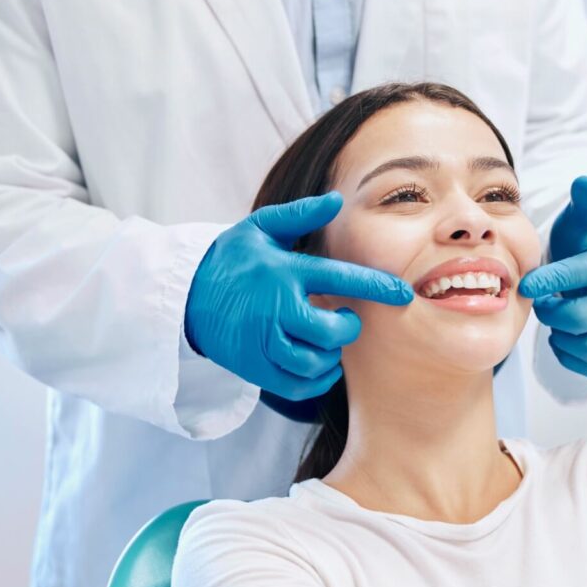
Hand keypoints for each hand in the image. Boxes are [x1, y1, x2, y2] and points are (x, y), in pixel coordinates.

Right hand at [184, 192, 412, 400]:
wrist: (183, 296)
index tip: (403, 294)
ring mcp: (262, 342)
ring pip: (314, 362)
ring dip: (332, 356)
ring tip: (329, 341)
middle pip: (330, 331)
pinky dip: (317, 380)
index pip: (340, 278)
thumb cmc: (231, 259)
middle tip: (345, 319)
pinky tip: (320, 364)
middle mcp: (274, 309)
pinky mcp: (253, 367)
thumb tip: (337, 201)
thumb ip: (300, 215)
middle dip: (348, 327)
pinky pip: (296, 386)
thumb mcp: (260, 228)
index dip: (376, 287)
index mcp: (283, 272)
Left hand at [518, 176, 586, 377]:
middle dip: (554, 312)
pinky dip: (573, 358)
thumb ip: (585, 202)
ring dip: (564, 338)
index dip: (552, 280)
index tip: (526, 284)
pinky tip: (560, 339)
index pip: (582, 274)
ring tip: (553, 320)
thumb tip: (583, 181)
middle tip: (540, 302)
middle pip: (585, 317)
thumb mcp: (585, 218)